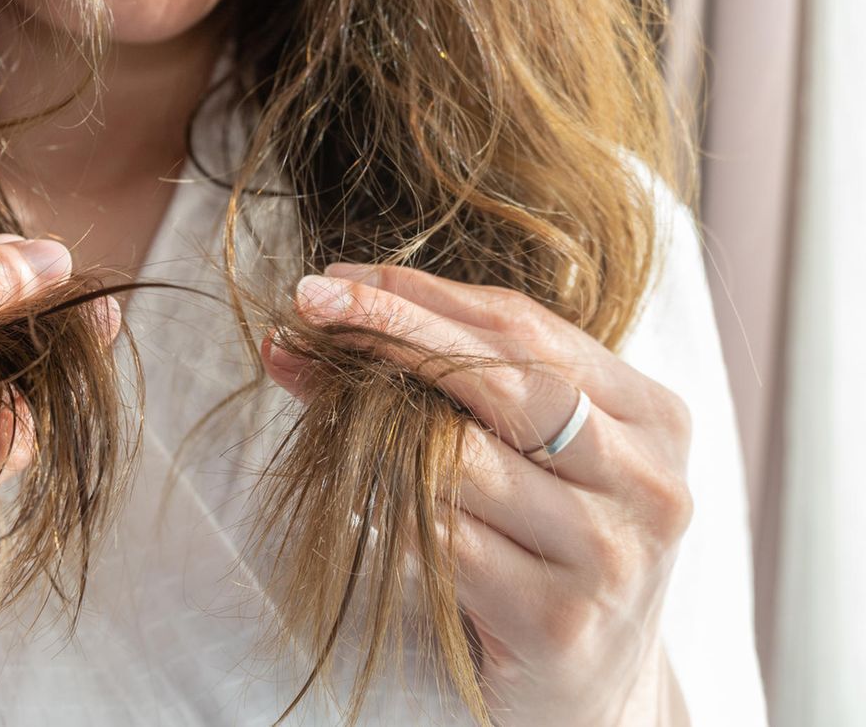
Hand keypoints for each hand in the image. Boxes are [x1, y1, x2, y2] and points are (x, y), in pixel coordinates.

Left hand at [262, 263, 693, 725]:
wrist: (592, 692)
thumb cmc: (548, 551)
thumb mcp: (534, 459)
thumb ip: (455, 387)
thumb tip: (311, 329)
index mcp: (655, 420)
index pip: (526, 328)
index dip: (422, 293)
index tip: (336, 279)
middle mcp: (647, 483)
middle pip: (501, 378)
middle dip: (394, 330)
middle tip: (310, 306)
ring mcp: (608, 556)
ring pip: (461, 461)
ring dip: (378, 428)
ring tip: (327, 409)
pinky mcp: (556, 621)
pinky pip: (441, 541)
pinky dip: (389, 514)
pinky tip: (364, 505)